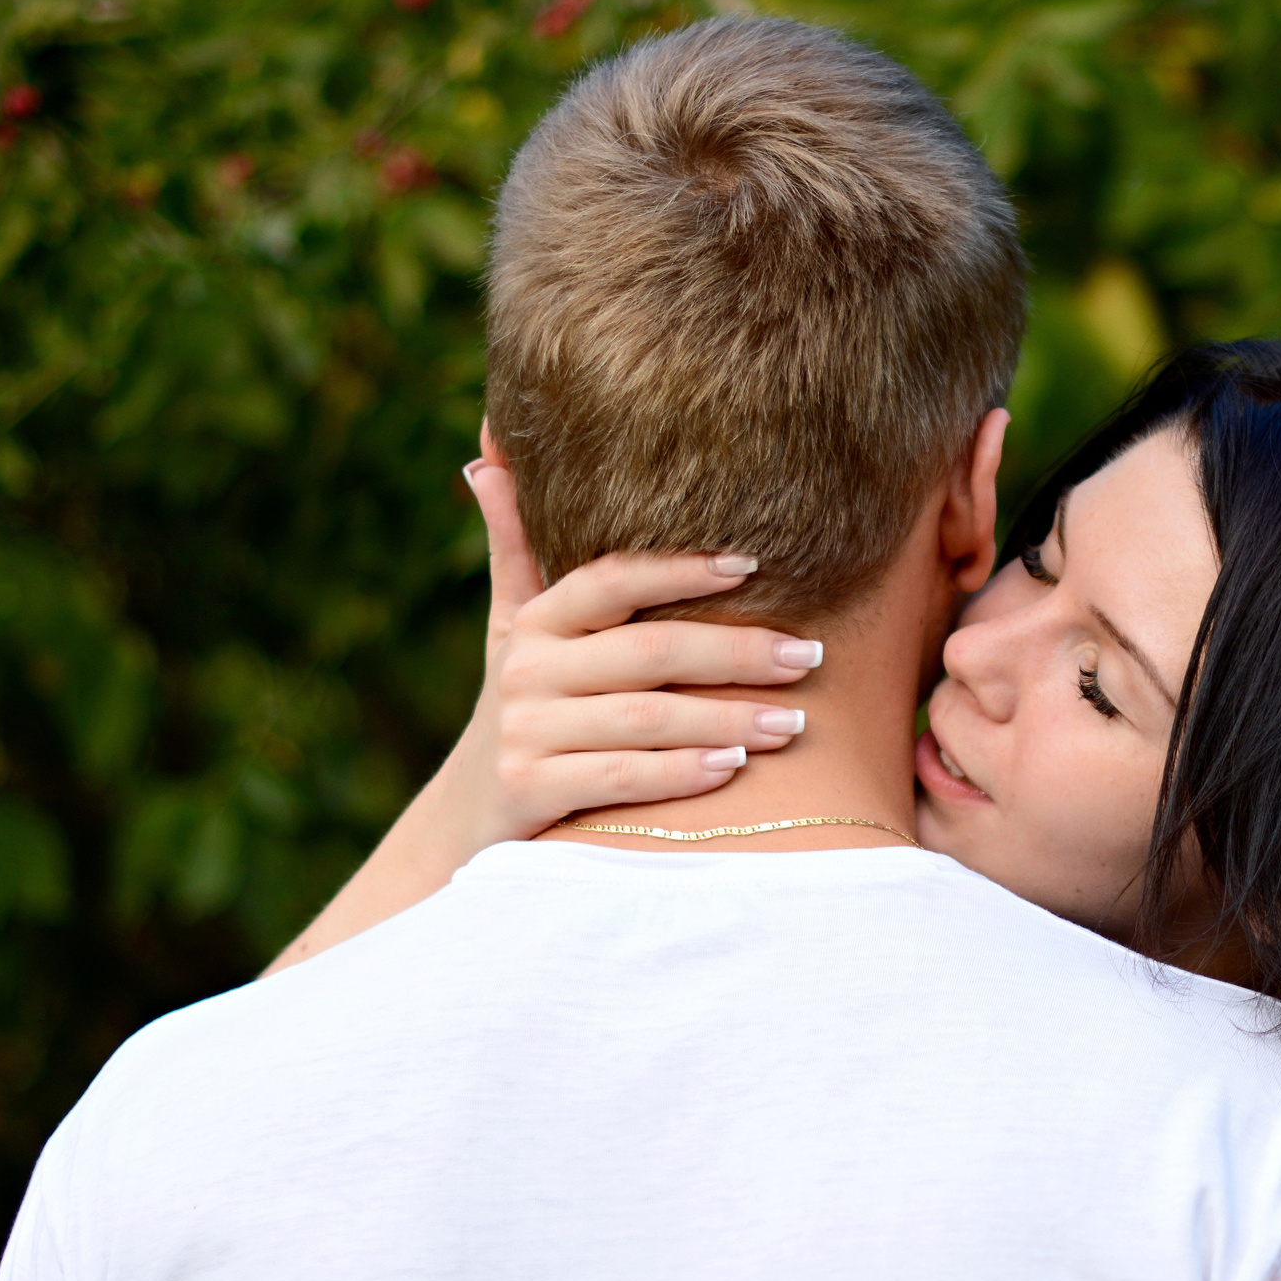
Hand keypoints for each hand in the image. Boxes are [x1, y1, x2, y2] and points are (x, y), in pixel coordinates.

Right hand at [452, 443, 824, 846]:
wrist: (469, 819)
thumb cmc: (526, 711)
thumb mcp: (512, 631)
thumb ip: (517, 551)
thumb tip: (485, 461)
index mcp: (537, 621)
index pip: (613, 578)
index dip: (680, 568)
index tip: (753, 564)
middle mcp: (527, 670)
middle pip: (648, 650)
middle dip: (736, 652)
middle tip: (811, 656)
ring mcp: (525, 731)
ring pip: (645, 718)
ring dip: (726, 718)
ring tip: (793, 722)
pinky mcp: (528, 791)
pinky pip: (621, 777)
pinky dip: (680, 772)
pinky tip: (732, 769)